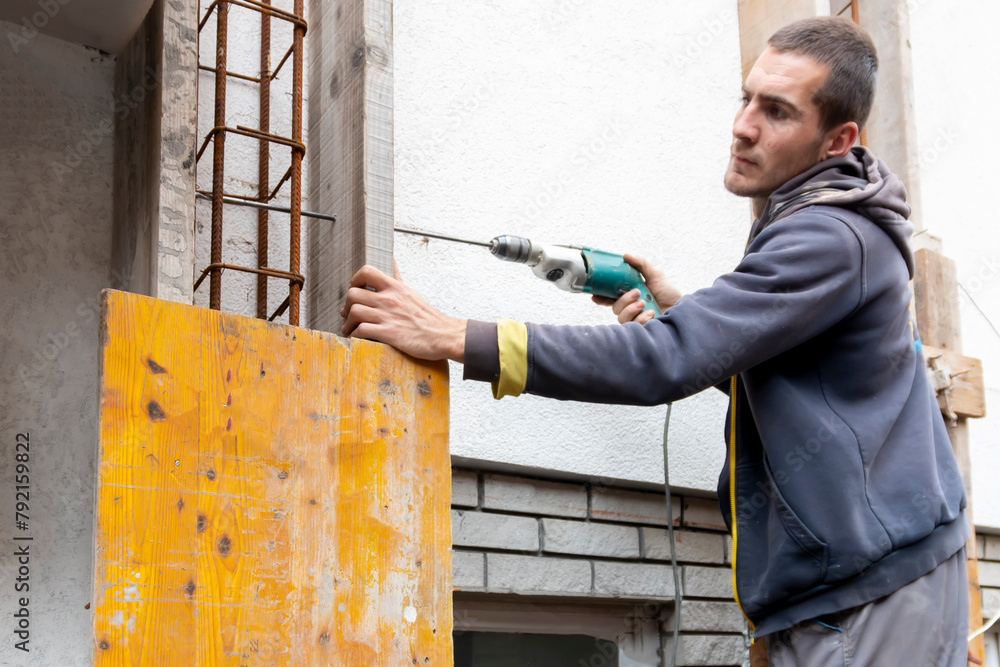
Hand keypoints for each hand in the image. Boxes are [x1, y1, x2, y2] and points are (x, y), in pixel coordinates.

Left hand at [340, 264, 466, 361]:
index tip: (354, 290)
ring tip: (349, 329)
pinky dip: (355, 335)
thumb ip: (397, 277)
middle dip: (346, 305)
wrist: (443, 335)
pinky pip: (361, 331)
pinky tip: (358, 338)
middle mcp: (389, 299)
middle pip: (353, 294)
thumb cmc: (427, 317)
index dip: (354, 280)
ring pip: (354, 312)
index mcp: (395, 288)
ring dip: (347, 323)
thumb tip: (392, 261)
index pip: (366, 271)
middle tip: (347, 313)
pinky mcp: (389, 333)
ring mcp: (388, 316)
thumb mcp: (411, 292)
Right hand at [591, 254, 681, 324]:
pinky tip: (651, 314)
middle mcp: (631, 309)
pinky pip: (633, 326)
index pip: (611, 298)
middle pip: (615, 307)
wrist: (682, 309)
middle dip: (624, 300)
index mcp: (630, 296)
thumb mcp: (656, 276)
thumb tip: (626, 256)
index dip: (601, 298)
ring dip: (631, 309)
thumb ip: (641, 265)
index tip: (596, 295)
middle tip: (637, 293)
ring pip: (621, 317)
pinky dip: (642, 318)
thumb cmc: (669, 295)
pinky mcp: (641, 330)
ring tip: (644, 303)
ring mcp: (635, 320)